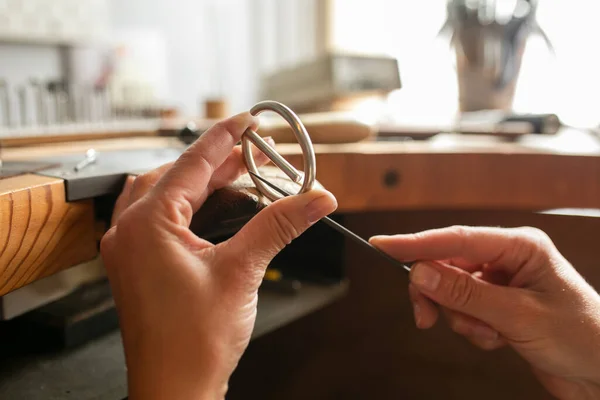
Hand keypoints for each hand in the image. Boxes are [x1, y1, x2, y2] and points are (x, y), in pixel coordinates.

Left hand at [101, 112, 336, 399]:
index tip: (249, 120)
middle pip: (176, 175)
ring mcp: (129, 249)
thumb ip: (279, 225)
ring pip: (165, 195)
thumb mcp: (242, 272)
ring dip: (201, 182)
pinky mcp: (138, 265)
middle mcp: (129, 231)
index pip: (191, 163)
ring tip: (238, 174)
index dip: (225, 137)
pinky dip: (189, 206)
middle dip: (216, 160)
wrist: (174, 390)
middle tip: (253, 150)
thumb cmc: (193, 342)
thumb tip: (314, 198)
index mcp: (147, 224)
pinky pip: (160, 219)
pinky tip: (212, 207)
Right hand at [370, 226, 599, 399]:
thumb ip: (465, 293)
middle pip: (448, 265)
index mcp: (520, 246)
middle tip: (426, 318)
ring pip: (453, 291)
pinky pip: (465, 310)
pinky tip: (498, 340)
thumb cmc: (581, 337)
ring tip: (490, 334)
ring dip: (463, 318)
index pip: (456, 239)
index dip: (416, 243)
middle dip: (439, 295)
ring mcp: (503, 281)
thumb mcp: (519, 315)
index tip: (382, 245)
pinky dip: (473, 329)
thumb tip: (420, 272)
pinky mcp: (500, 304)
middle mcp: (508, 258)